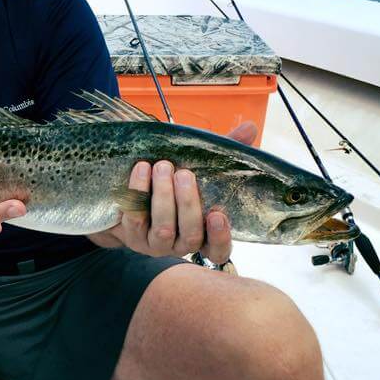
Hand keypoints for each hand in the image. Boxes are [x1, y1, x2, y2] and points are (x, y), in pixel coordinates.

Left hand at [88, 121, 257, 262]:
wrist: (129, 195)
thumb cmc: (173, 182)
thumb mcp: (200, 168)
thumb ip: (225, 153)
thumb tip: (249, 128)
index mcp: (204, 235)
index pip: (218, 251)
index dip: (220, 237)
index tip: (218, 214)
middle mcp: (181, 245)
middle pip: (191, 236)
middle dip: (188, 204)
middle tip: (184, 174)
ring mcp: (155, 244)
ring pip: (164, 230)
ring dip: (164, 197)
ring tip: (163, 166)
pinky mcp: (131, 236)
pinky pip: (135, 219)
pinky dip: (139, 192)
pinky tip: (142, 169)